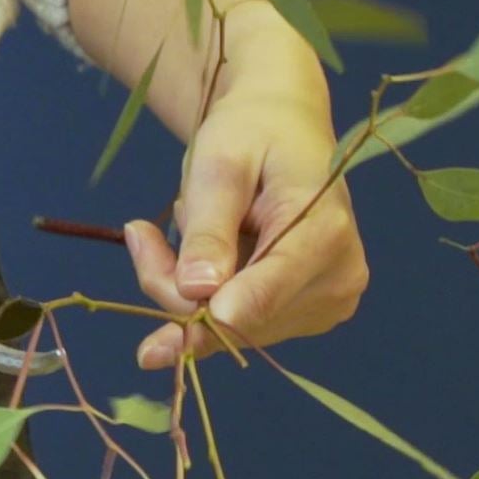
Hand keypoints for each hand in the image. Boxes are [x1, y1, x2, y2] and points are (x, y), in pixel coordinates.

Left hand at [125, 5, 368, 366]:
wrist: (281, 126)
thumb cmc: (252, 132)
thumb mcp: (220, 165)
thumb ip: (210, 229)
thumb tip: (197, 292)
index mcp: (325, 233)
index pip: (265, 295)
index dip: (209, 322)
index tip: (149, 352)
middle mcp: (339, 279)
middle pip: (239, 318)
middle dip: (176, 289)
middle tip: (139, 234)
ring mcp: (328, 301)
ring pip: (231, 326)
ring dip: (184, 290)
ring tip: (175, 227)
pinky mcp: (307, 313)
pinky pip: (236, 322)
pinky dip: (201, 296)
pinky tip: (195, 252)